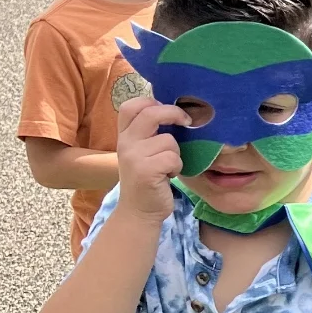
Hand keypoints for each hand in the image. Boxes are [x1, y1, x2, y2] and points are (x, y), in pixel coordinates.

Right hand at [114, 96, 188, 223]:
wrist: (139, 211)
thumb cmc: (147, 179)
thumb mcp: (142, 152)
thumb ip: (149, 132)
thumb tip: (174, 109)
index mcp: (124, 136)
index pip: (131, 106)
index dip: (152, 101)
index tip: (168, 109)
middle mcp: (125, 143)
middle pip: (151, 113)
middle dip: (174, 114)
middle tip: (187, 121)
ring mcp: (134, 157)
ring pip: (169, 140)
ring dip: (176, 153)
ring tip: (167, 167)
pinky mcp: (146, 171)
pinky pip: (173, 158)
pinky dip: (177, 167)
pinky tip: (168, 176)